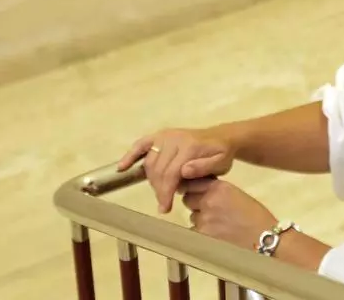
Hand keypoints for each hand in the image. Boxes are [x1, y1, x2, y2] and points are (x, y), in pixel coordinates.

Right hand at [117, 127, 238, 212]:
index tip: (164, 208)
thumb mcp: (221, 163)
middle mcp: (174, 139)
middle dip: (159, 190)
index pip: (171, 173)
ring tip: (160, 192)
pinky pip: (141, 145)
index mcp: (189, 146)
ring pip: (149, 162)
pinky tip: (121, 168)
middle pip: (158, 169)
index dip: (166, 192)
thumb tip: (184, 170)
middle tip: (163, 204)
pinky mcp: (159, 136)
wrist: (221, 137)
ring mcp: (165, 136)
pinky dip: (130, 156)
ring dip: (151, 180)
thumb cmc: (221, 154)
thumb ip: (204, 167)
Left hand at [181, 178, 276, 251]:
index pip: (191, 184)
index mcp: (219, 187)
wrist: (266, 239)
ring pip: (192, 218)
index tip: (195, 194)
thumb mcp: (237, 195)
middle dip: (196, 205)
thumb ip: (218, 192)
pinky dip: (202, 235)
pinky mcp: (203, 237)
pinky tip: (217, 237)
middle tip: (210, 212)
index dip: (193, 189)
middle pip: (188, 200)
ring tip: (219, 227)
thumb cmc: (257, 217)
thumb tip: (202, 194)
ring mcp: (203, 220)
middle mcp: (208, 201)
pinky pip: (195, 234)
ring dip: (200, 220)